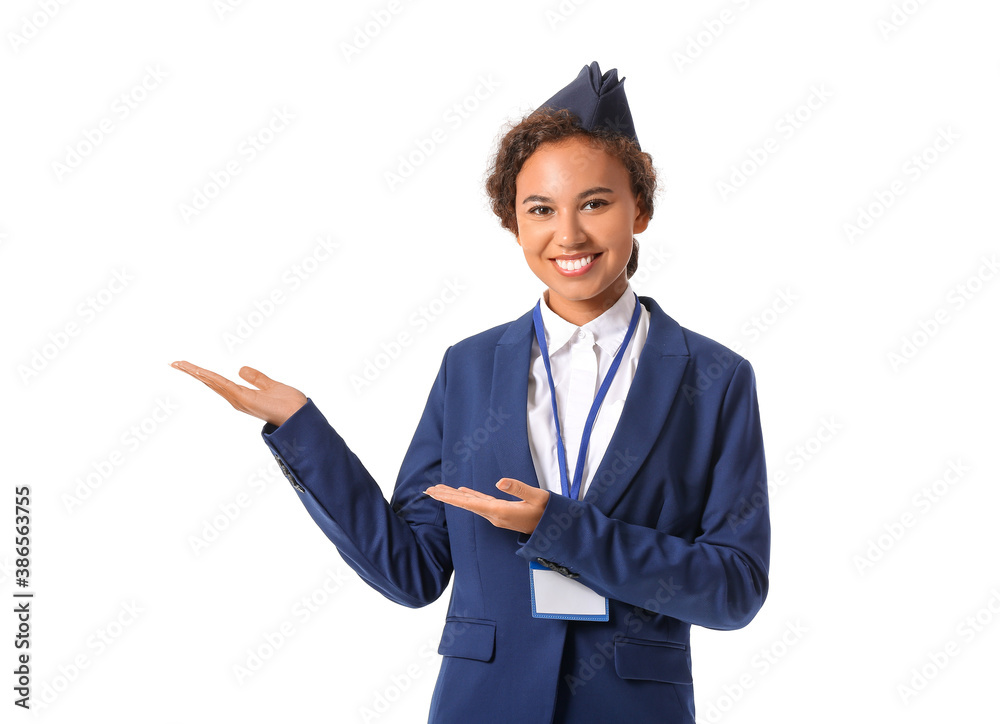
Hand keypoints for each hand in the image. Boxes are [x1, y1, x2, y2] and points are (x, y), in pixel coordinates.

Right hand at [170, 360, 306, 426]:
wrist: (300, 416)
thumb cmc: (290, 405)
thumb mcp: (271, 385)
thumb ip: (256, 378)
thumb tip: (240, 369)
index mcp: (242, 396)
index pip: (218, 382)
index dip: (202, 374)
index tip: (188, 366)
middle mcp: (237, 400)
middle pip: (210, 383)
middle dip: (193, 373)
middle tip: (175, 363)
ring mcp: (239, 400)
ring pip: (213, 383)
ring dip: (196, 373)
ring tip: (179, 364)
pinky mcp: (244, 399)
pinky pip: (224, 385)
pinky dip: (210, 378)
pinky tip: (199, 371)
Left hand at [423, 478, 549, 534]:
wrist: (554, 529)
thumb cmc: (547, 512)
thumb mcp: (537, 497)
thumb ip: (518, 488)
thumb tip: (500, 482)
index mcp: (499, 511)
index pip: (469, 503)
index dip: (451, 497)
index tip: (435, 493)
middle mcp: (494, 515)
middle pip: (465, 504)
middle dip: (446, 497)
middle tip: (428, 490)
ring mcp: (497, 515)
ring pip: (471, 504)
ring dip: (455, 497)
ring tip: (439, 490)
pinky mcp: (501, 513)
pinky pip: (480, 503)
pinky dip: (469, 497)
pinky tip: (463, 492)